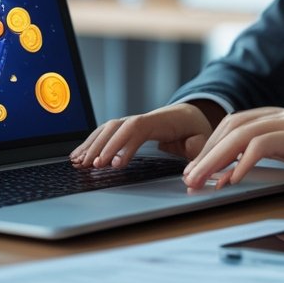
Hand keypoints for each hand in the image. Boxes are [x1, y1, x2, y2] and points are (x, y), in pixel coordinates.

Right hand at [70, 102, 214, 168]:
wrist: (189, 116)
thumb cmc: (195, 129)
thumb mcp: (204, 137)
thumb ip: (197, 146)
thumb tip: (189, 151)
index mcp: (161, 120)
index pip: (138, 129)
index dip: (124, 145)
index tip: (115, 164)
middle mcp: (143, 119)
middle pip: (117, 128)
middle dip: (102, 146)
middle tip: (92, 166)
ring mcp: (132, 122)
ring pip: (107, 129)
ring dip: (92, 145)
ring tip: (79, 163)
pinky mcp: (126, 129)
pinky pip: (105, 133)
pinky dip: (91, 143)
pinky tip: (79, 155)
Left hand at [181, 107, 283, 196]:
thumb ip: (272, 160)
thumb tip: (233, 175)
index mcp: (283, 120)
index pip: (233, 126)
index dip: (210, 148)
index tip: (194, 173)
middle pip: (231, 127)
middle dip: (204, 154)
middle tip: (187, 180)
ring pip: (242, 133)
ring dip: (216, 158)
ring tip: (201, 182)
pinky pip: (265, 143)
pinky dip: (244, 160)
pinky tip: (233, 179)